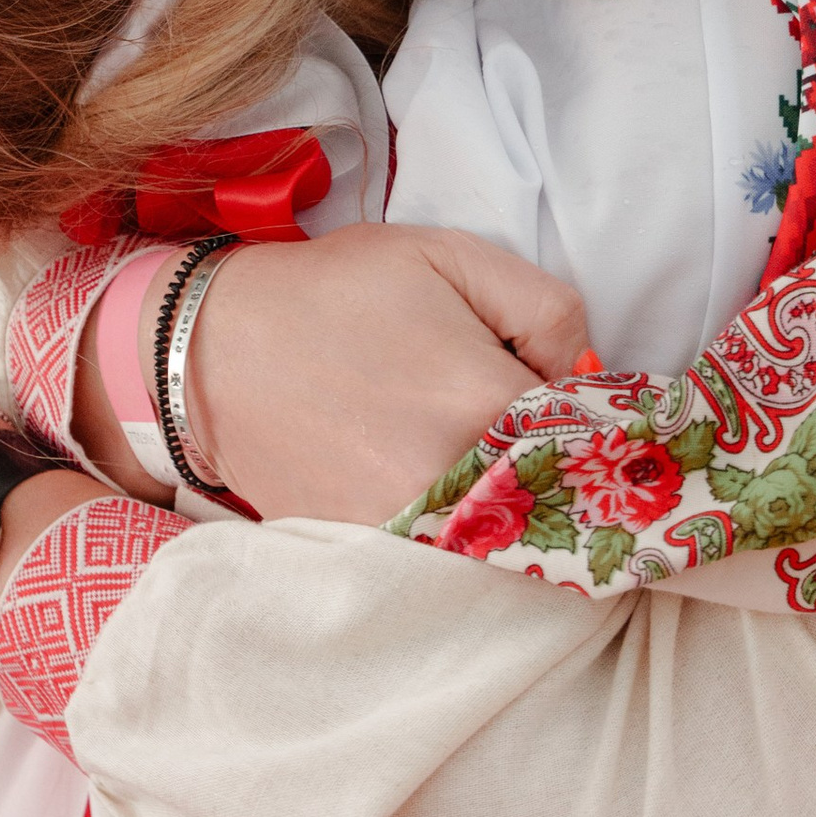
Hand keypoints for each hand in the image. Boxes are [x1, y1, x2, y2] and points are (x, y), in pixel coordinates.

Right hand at [182, 226, 588, 527]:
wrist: (213, 351)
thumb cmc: (337, 291)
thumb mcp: (452, 257)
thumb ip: (548, 309)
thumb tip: (588, 377)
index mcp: (487, 404)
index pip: (598, 440)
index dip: (602, 424)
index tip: (582, 412)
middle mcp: (457, 484)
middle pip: (558, 497)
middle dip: (561, 471)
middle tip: (534, 437)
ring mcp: (411, 532)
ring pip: (507, 540)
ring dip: (513, 510)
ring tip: (484, 463)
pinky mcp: (370, 556)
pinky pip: (446, 559)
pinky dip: (457, 534)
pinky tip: (433, 489)